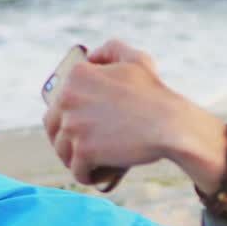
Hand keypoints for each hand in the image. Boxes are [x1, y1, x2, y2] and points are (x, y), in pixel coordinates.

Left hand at [42, 40, 211, 185]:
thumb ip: (112, 49)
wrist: (171, 126)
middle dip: (65, 139)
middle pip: (54, 128)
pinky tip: (93, 176)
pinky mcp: (84, 151)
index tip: (82, 126)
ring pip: (62, 151)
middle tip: (83, 148)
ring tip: (88, 163)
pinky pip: (77, 170)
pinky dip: (85, 175)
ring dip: (73, 159)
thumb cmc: (156, 94)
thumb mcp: (137, 60)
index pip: (57, 102)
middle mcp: (68, 98)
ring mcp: (74, 126)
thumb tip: (92, 56)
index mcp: (76, 76)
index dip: (67, 116)